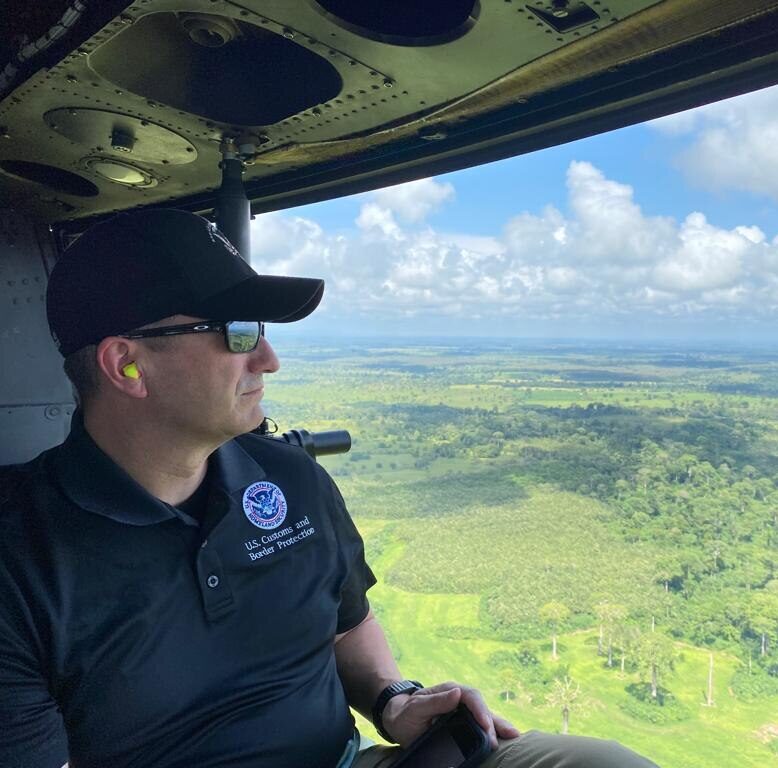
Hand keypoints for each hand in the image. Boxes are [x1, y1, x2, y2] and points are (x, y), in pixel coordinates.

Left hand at [381, 681, 520, 748]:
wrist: (396, 718)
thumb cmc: (405, 712)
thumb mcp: (416, 707)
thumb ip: (435, 701)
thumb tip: (457, 693)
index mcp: (449, 691)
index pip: (471, 696)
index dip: (481, 710)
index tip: (486, 726)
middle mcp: (459, 700)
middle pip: (482, 707)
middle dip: (495, 721)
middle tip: (505, 739)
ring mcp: (462, 713)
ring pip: (485, 717)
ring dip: (499, 726)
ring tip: (513, 737)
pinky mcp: (462, 725)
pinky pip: (480, 727)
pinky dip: (493, 733)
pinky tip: (504, 741)